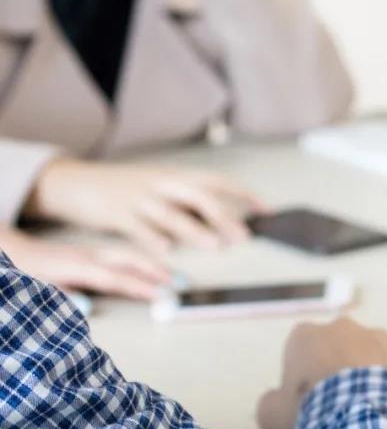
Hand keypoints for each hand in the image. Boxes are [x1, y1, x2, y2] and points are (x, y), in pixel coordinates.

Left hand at [0, 228, 170, 300]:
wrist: (3, 247)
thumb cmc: (19, 272)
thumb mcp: (33, 288)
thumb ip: (61, 299)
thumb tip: (88, 309)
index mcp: (74, 267)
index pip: (114, 278)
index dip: (140, 287)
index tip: (163, 296)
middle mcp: (85, 257)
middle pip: (128, 260)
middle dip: (156, 272)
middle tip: (180, 285)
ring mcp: (87, 254)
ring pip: (128, 256)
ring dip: (153, 266)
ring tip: (174, 277)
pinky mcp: (87, 255)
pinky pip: (121, 257)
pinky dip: (141, 262)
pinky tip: (150, 269)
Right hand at [25, 160, 266, 254]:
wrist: (77, 182)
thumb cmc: (128, 189)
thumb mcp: (162, 188)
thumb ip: (190, 203)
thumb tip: (227, 220)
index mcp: (176, 176)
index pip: (217, 182)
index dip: (243, 195)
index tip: (266, 210)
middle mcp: (161, 184)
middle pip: (198, 197)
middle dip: (223, 217)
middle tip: (243, 237)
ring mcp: (139, 198)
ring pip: (170, 213)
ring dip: (194, 230)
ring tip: (213, 245)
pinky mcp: (117, 213)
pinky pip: (137, 227)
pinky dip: (152, 239)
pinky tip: (166, 251)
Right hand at [257, 319, 386, 428]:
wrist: (367, 422)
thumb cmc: (312, 415)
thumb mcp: (271, 416)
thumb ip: (272, 401)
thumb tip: (279, 400)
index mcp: (306, 335)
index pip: (300, 354)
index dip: (303, 380)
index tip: (308, 405)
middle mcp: (344, 326)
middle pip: (338, 350)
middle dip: (338, 372)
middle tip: (341, 409)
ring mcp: (382, 336)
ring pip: (372, 356)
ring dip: (370, 376)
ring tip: (371, 411)